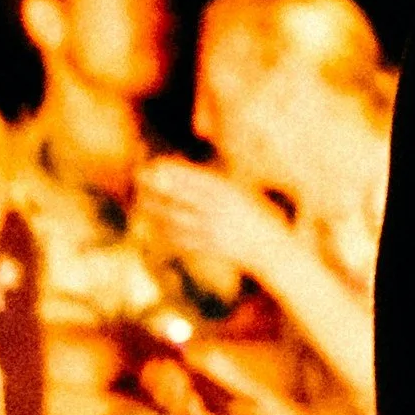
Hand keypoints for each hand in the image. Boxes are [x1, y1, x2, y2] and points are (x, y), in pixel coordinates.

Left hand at [138, 158, 297, 288]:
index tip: (156, 164)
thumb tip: (190, 177)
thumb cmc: (259, 218)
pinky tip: (155, 226)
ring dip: (156, 208)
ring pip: (177, 218)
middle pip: (181, 197)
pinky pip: (181, 239)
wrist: (273, 251)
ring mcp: (213, 231)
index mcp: (231, 194)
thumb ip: (220, 187)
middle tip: (140, 177)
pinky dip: (166, 231)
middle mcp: (220, 211)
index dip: (174, 171)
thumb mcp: (244, 195)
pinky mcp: (209, 248)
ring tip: (141, 200)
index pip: (196, 179)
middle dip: (158, 186)